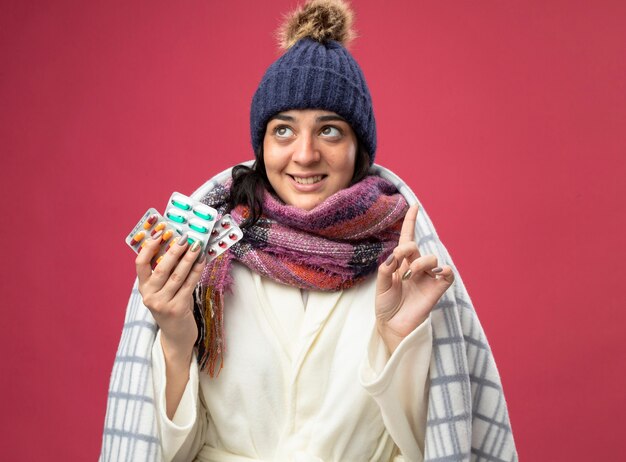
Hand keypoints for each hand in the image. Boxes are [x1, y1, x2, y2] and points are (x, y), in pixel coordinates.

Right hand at [136, 232, 204, 358]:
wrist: (176, 335)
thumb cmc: (171, 307)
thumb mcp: (162, 290)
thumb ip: (166, 273)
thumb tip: (180, 246)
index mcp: (143, 288)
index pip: (140, 264)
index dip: (148, 247)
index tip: (159, 234)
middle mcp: (149, 296)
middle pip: (161, 268)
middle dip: (174, 251)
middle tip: (184, 238)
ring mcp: (162, 303)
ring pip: (177, 275)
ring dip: (189, 259)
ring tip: (196, 246)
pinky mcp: (177, 308)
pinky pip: (189, 285)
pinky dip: (196, 271)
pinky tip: (202, 261)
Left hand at [375, 205, 453, 353]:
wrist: (393, 326)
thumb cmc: (386, 306)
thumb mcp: (381, 286)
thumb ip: (386, 270)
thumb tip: (395, 255)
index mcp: (400, 263)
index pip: (407, 238)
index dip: (410, 222)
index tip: (414, 205)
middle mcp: (415, 267)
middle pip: (416, 246)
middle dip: (407, 249)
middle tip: (399, 260)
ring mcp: (427, 278)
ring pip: (431, 258)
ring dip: (420, 263)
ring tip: (411, 275)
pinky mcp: (436, 289)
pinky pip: (447, 274)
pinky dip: (445, 270)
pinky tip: (439, 272)